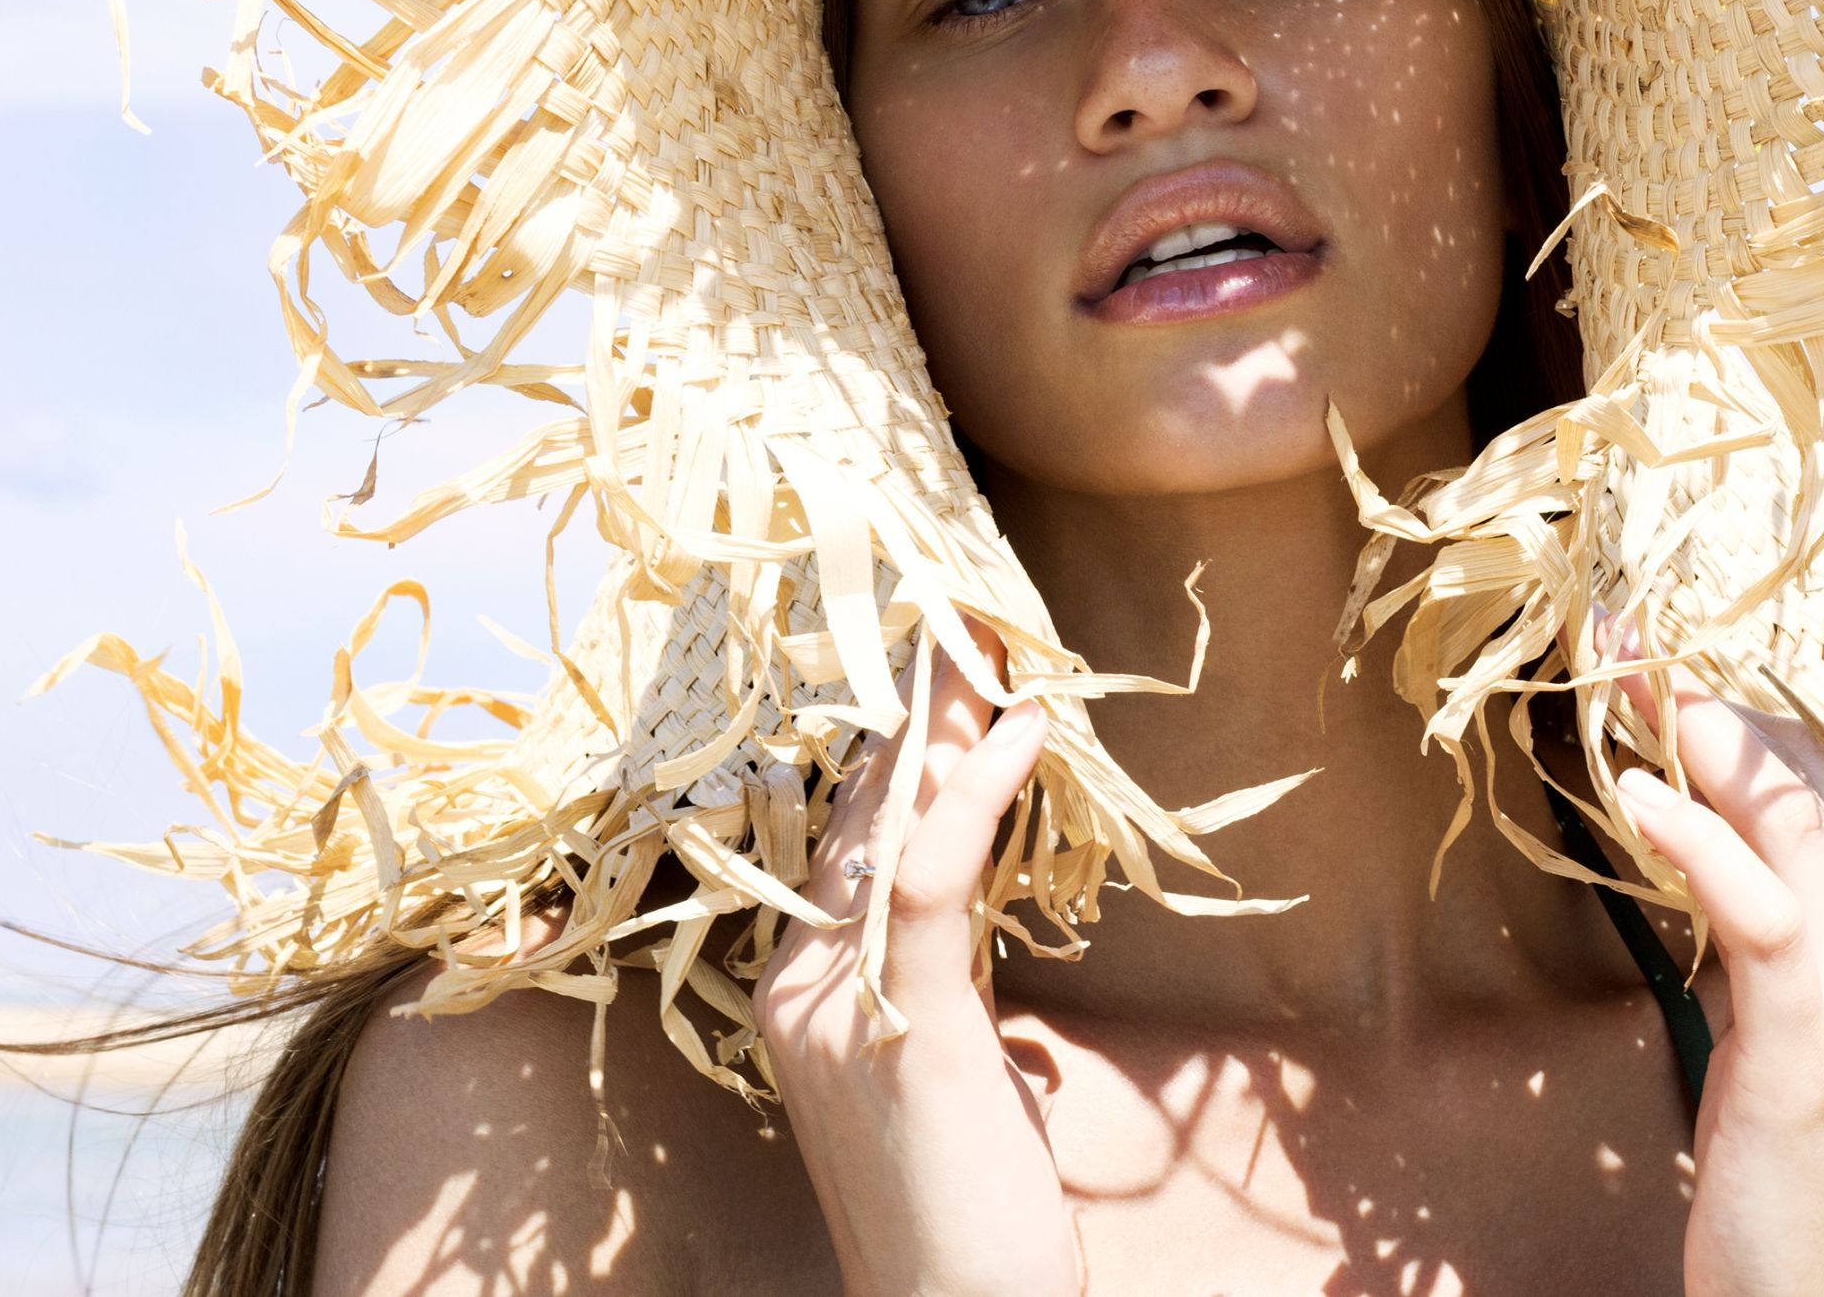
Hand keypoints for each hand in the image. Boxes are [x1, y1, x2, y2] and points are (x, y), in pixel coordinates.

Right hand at [754, 620, 1078, 1296]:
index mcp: (800, 993)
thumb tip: (967, 899)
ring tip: (994, 639)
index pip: (850, 837)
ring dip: (948, 725)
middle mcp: (798, 988)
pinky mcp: (905, 1027)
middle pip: (861, 815)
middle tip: (968, 614)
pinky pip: (935, 881)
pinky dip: (979, 793)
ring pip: (890, 829)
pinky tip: (1026, 728)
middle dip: (919, 713)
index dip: (904, 750)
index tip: (954, 669)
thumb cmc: (966, 1210)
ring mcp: (836, 1009)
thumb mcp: (944, 1067)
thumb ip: (938, 977)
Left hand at [1605, 636, 1823, 1296]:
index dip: (1738, 708)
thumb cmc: (1791, 1164)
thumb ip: (1762, 926)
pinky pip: (1764, 915)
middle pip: (1812, 782)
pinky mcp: (1820, 1048)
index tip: (1649, 645)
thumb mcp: (1780, 1020)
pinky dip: (1702, 841)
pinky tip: (1638, 794)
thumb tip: (1691, 829)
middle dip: (1713, 695)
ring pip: (1799, 825)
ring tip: (1625, 670)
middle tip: (1618, 625)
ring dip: (1704, 734)